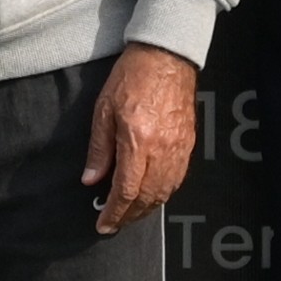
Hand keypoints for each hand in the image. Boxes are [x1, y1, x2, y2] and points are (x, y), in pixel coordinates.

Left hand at [81, 42, 198, 233]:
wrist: (166, 57)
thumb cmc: (132, 77)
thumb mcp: (103, 110)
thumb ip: (99, 149)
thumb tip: (91, 179)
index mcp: (138, 142)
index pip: (126, 191)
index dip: (114, 212)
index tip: (103, 224)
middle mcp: (162, 151)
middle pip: (147, 198)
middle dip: (129, 216)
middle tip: (114, 224)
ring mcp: (179, 149)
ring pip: (164, 192)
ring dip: (147, 209)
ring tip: (130, 214)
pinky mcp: (188, 144)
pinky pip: (177, 179)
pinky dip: (163, 193)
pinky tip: (152, 195)